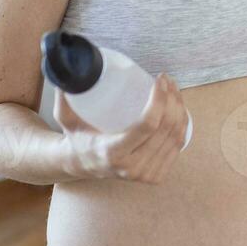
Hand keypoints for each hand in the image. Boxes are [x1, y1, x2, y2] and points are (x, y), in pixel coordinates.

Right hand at [55, 74, 189, 182]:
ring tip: (173, 90)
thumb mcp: (65, 117)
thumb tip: (66, 69)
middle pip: (166, 128)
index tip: (159, 79)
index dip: (159, 99)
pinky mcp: (156, 176)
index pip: (148, 124)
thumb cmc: (76, 137)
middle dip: (173, 99)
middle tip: (167, 81)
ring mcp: (146, 175)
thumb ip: (64, 94)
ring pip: (176, 136)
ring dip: (180, 109)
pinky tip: (178, 109)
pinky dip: (182, 125)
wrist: (82, 166)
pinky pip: (178, 146)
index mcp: (113, 153)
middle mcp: (132, 167)